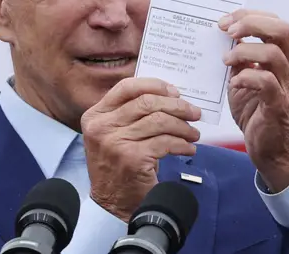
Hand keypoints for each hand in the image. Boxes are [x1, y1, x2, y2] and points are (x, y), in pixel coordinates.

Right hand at [80, 77, 201, 221]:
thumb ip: (129, 113)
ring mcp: (115, 143)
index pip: (126, 87)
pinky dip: (182, 144)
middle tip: (194, 112)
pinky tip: (188, 149)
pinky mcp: (132, 158)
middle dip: (176, 105)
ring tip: (193, 133)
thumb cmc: (118, 165)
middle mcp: (101, 127)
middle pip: (147, 102)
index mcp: (95, 115)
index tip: (175, 91)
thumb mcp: (113, 134)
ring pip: (159, 121)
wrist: (112, 203)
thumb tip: (169, 94)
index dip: (154, 85)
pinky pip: (166, 143)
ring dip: (183, 127)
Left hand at [219, 9, 288, 192]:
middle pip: (281, 29)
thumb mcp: (244, 76)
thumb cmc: (256, 109)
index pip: (274, 22)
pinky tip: (234, 83)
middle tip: (227, 31)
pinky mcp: (280, 105)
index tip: (224, 22)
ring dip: (244, 51)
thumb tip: (222, 36)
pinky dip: (246, 77)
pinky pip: (267, 82)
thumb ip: (240, 57)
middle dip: (251, 24)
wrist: (272, 147)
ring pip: (274, 54)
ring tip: (225, 61)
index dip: (248, 16)